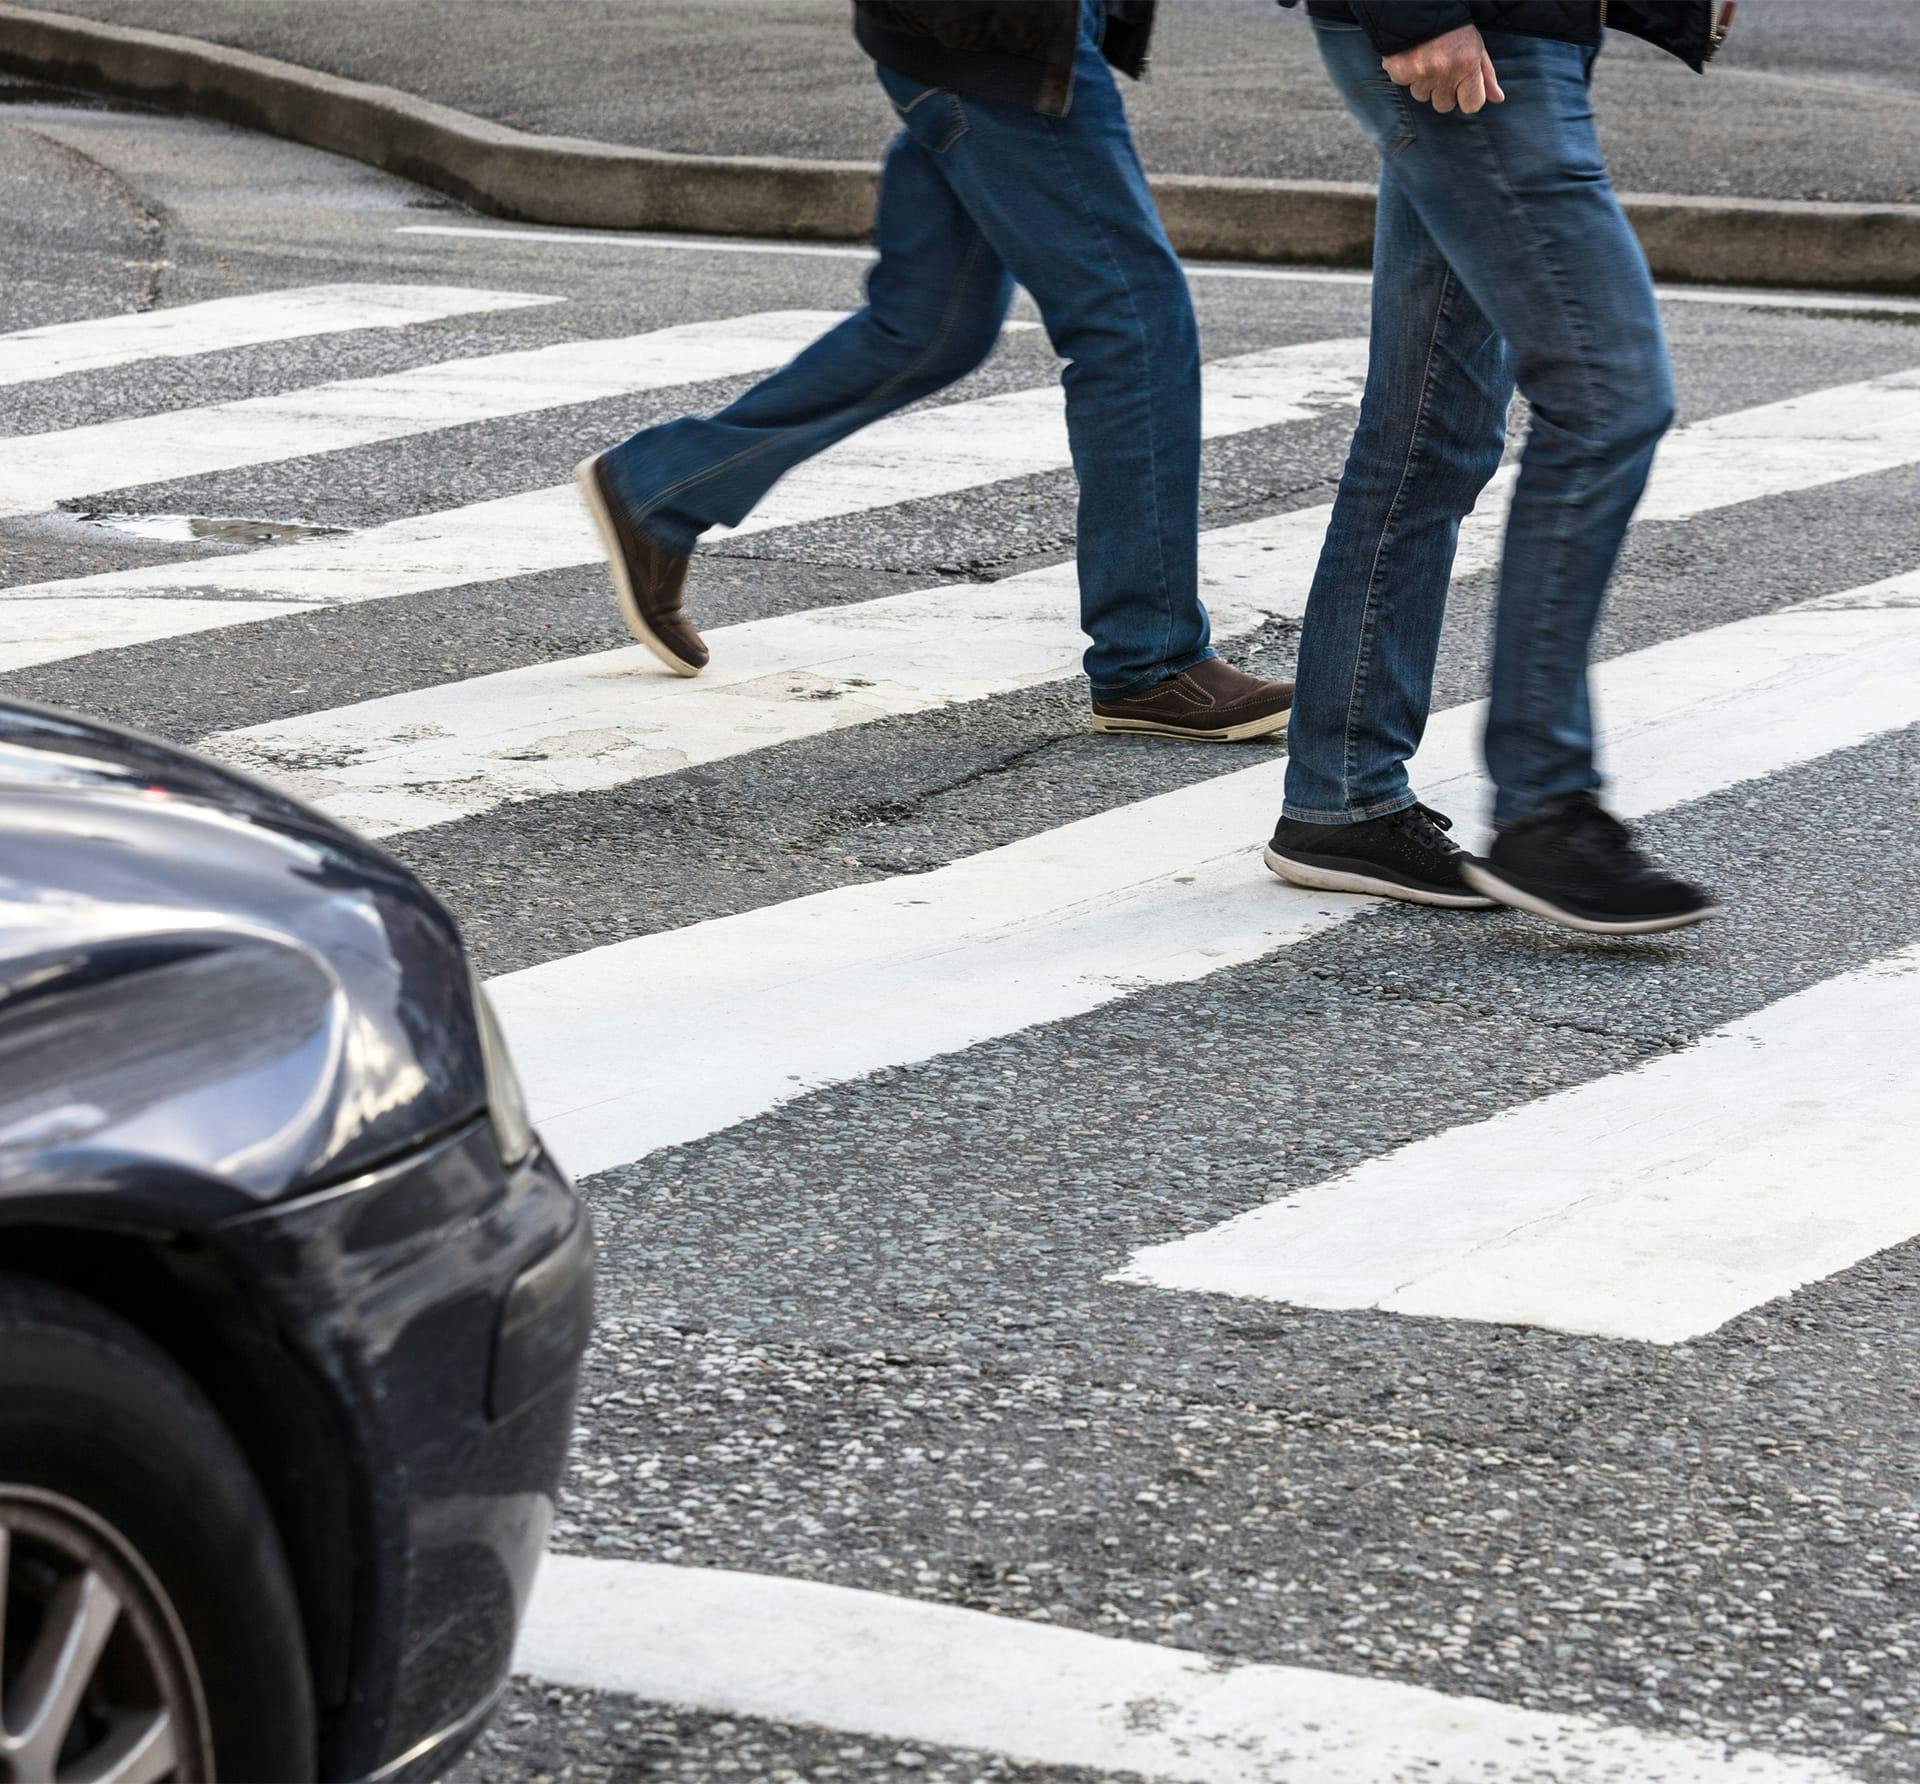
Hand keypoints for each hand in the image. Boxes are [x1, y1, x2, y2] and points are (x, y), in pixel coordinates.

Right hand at [1382, 23, 1504, 114]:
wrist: (1421, 7)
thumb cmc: (1453, 29)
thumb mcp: (1476, 47)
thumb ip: (1486, 75)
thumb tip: (1498, 98)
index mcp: (1467, 65)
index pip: (1472, 105)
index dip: (1467, 98)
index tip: (1462, 87)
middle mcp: (1445, 71)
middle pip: (1444, 106)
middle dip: (1444, 92)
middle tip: (1442, 69)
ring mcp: (1421, 73)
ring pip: (1423, 97)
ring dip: (1424, 83)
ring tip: (1426, 61)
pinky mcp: (1401, 72)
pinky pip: (1405, 85)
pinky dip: (1407, 74)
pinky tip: (1412, 58)